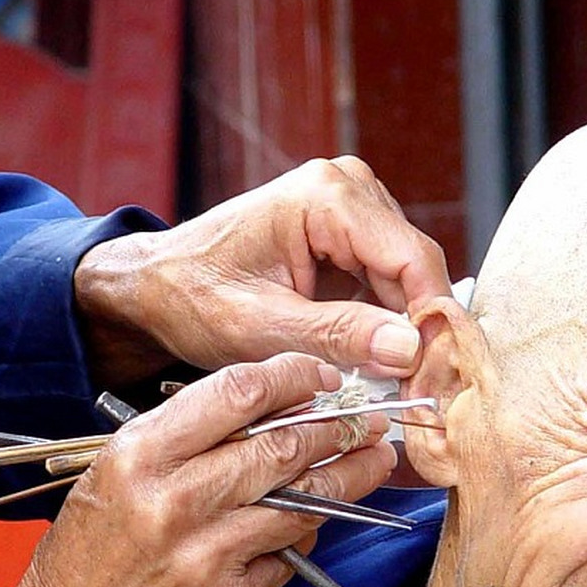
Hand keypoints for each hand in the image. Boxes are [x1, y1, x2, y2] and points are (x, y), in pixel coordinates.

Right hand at [0, 354, 396, 586]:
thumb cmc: (77, 573)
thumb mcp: (107, 486)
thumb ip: (177, 450)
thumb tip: (260, 421)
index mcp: (136, 459)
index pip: (235, 394)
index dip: (292, 377)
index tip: (320, 376)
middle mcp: (174, 502)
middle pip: (282, 446)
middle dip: (335, 429)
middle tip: (362, 423)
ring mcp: (208, 558)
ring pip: (301, 504)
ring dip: (345, 481)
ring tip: (369, 464)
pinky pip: (286, 561)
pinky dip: (298, 546)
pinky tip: (303, 536)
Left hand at [75, 156, 451, 383]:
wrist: (155, 285)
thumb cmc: (191, 297)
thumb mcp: (260, 327)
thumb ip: (336, 335)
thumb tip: (408, 348)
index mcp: (328, 196)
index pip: (413, 259)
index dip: (432, 324)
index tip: (432, 380)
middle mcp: (348, 188)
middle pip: (415, 270)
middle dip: (418, 336)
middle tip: (416, 398)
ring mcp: (350, 208)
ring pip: (405, 281)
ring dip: (401, 334)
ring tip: (390, 387)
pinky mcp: (347, 235)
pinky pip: (385, 284)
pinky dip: (382, 326)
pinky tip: (370, 364)